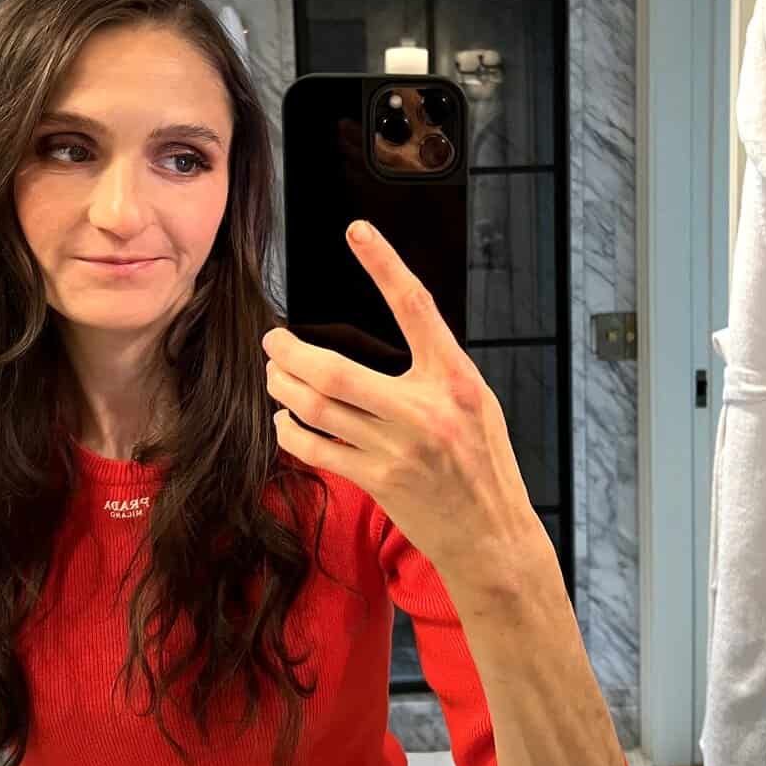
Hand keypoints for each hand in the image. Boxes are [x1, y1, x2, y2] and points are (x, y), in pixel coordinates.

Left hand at [262, 220, 538, 577]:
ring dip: (283, 388)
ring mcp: (398, 449)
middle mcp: (424, 410)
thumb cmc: (484, 462)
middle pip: (332, 370)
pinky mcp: (378, 481)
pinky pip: (317, 448)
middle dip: (288, 353)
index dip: (385, 264)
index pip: (416, 306)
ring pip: (315, 407)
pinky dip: (291, 430)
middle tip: (272, 341)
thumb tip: (391, 335)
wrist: (492, 535)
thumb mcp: (475, 401)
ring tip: (273, 376)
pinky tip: (287, 421)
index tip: (356, 230)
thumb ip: (435, 369)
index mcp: (454, 378)